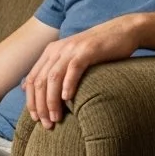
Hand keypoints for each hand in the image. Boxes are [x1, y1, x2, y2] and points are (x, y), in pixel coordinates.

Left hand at [23, 14, 142, 128]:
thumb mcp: (71, 59)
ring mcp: (72, 49)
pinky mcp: (88, 50)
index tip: (36, 119)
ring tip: (56, 117)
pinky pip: (73, 69)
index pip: (31, 79)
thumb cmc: (98, 51)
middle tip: (47, 124)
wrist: (123, 31)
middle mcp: (57, 50)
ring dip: (52, 100)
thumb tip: (31, 89)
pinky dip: (68, 84)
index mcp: (50, 52)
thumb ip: (54, 71)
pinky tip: (68, 98)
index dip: (31, 101)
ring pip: (53, 77)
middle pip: (40, 81)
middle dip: (41, 105)